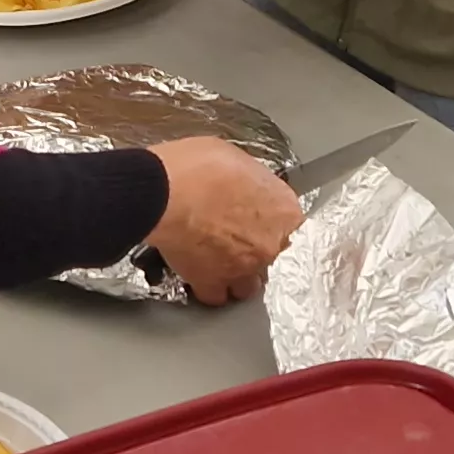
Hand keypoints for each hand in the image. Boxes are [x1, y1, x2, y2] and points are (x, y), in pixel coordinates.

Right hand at [142, 138, 299, 305]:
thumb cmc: (197, 167)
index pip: (289, 220)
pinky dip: (210, 289)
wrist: (164, 191)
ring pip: (249, 285)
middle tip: (231, 233)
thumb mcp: (235, 156)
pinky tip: (201, 276)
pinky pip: (217, 296)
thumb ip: (251, 180)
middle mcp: (271, 243)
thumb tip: (245, 185)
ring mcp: (244, 267)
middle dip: (254, 247)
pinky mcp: (213, 282)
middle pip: (271, 253)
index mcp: (283, 209)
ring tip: (221, 262)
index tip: (255, 213)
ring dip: (239, 275)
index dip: (269, 216)